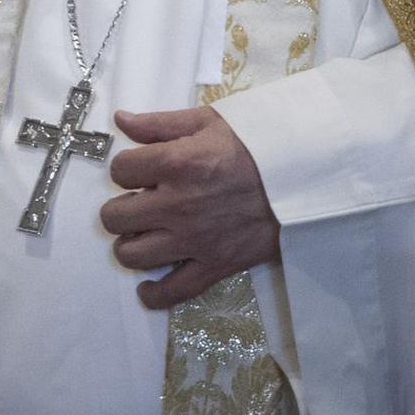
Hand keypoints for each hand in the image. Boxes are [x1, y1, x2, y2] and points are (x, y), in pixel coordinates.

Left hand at [99, 105, 280, 309]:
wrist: (298, 177)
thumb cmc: (251, 143)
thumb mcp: (205, 121)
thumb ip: (158, 123)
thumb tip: (120, 120)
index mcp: (174, 163)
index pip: (119, 171)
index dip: (125, 168)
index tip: (138, 170)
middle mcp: (177, 204)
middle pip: (116, 217)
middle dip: (119, 207)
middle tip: (136, 202)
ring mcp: (194, 240)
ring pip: (133, 255)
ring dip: (130, 245)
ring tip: (141, 234)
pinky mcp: (214, 266)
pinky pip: (173, 292)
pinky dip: (153, 294)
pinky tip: (147, 286)